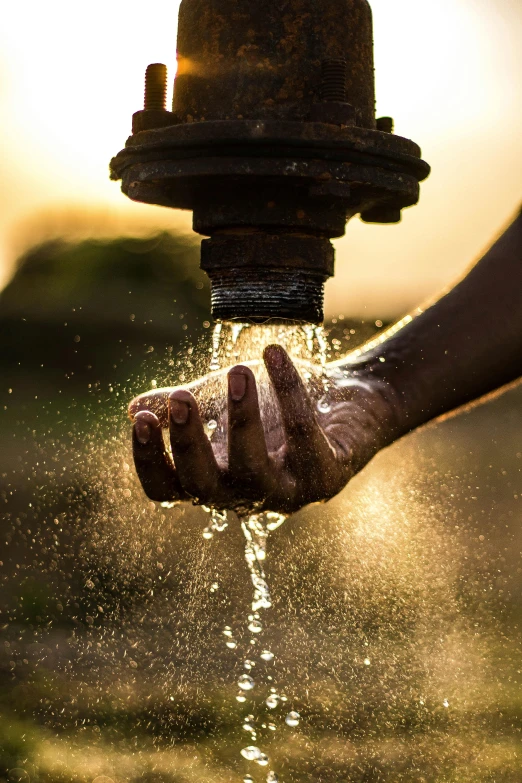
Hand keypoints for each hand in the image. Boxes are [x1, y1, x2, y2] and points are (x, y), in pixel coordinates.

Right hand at [128, 345, 401, 513]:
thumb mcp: (221, 401)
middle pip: (204, 488)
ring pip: (255, 471)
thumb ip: (181, 407)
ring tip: (239, 371)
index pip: (167, 489)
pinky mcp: (326, 476)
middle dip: (190, 443)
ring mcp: (287, 492)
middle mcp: (245, 495)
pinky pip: (304, 436)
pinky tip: (275, 353)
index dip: (150, 460)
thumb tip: (133, 408)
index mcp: (213, 479)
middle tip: (182, 396)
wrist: (346, 401)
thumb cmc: (276, 406)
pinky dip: (290, 392)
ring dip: (243, 419)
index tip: (144, 418)